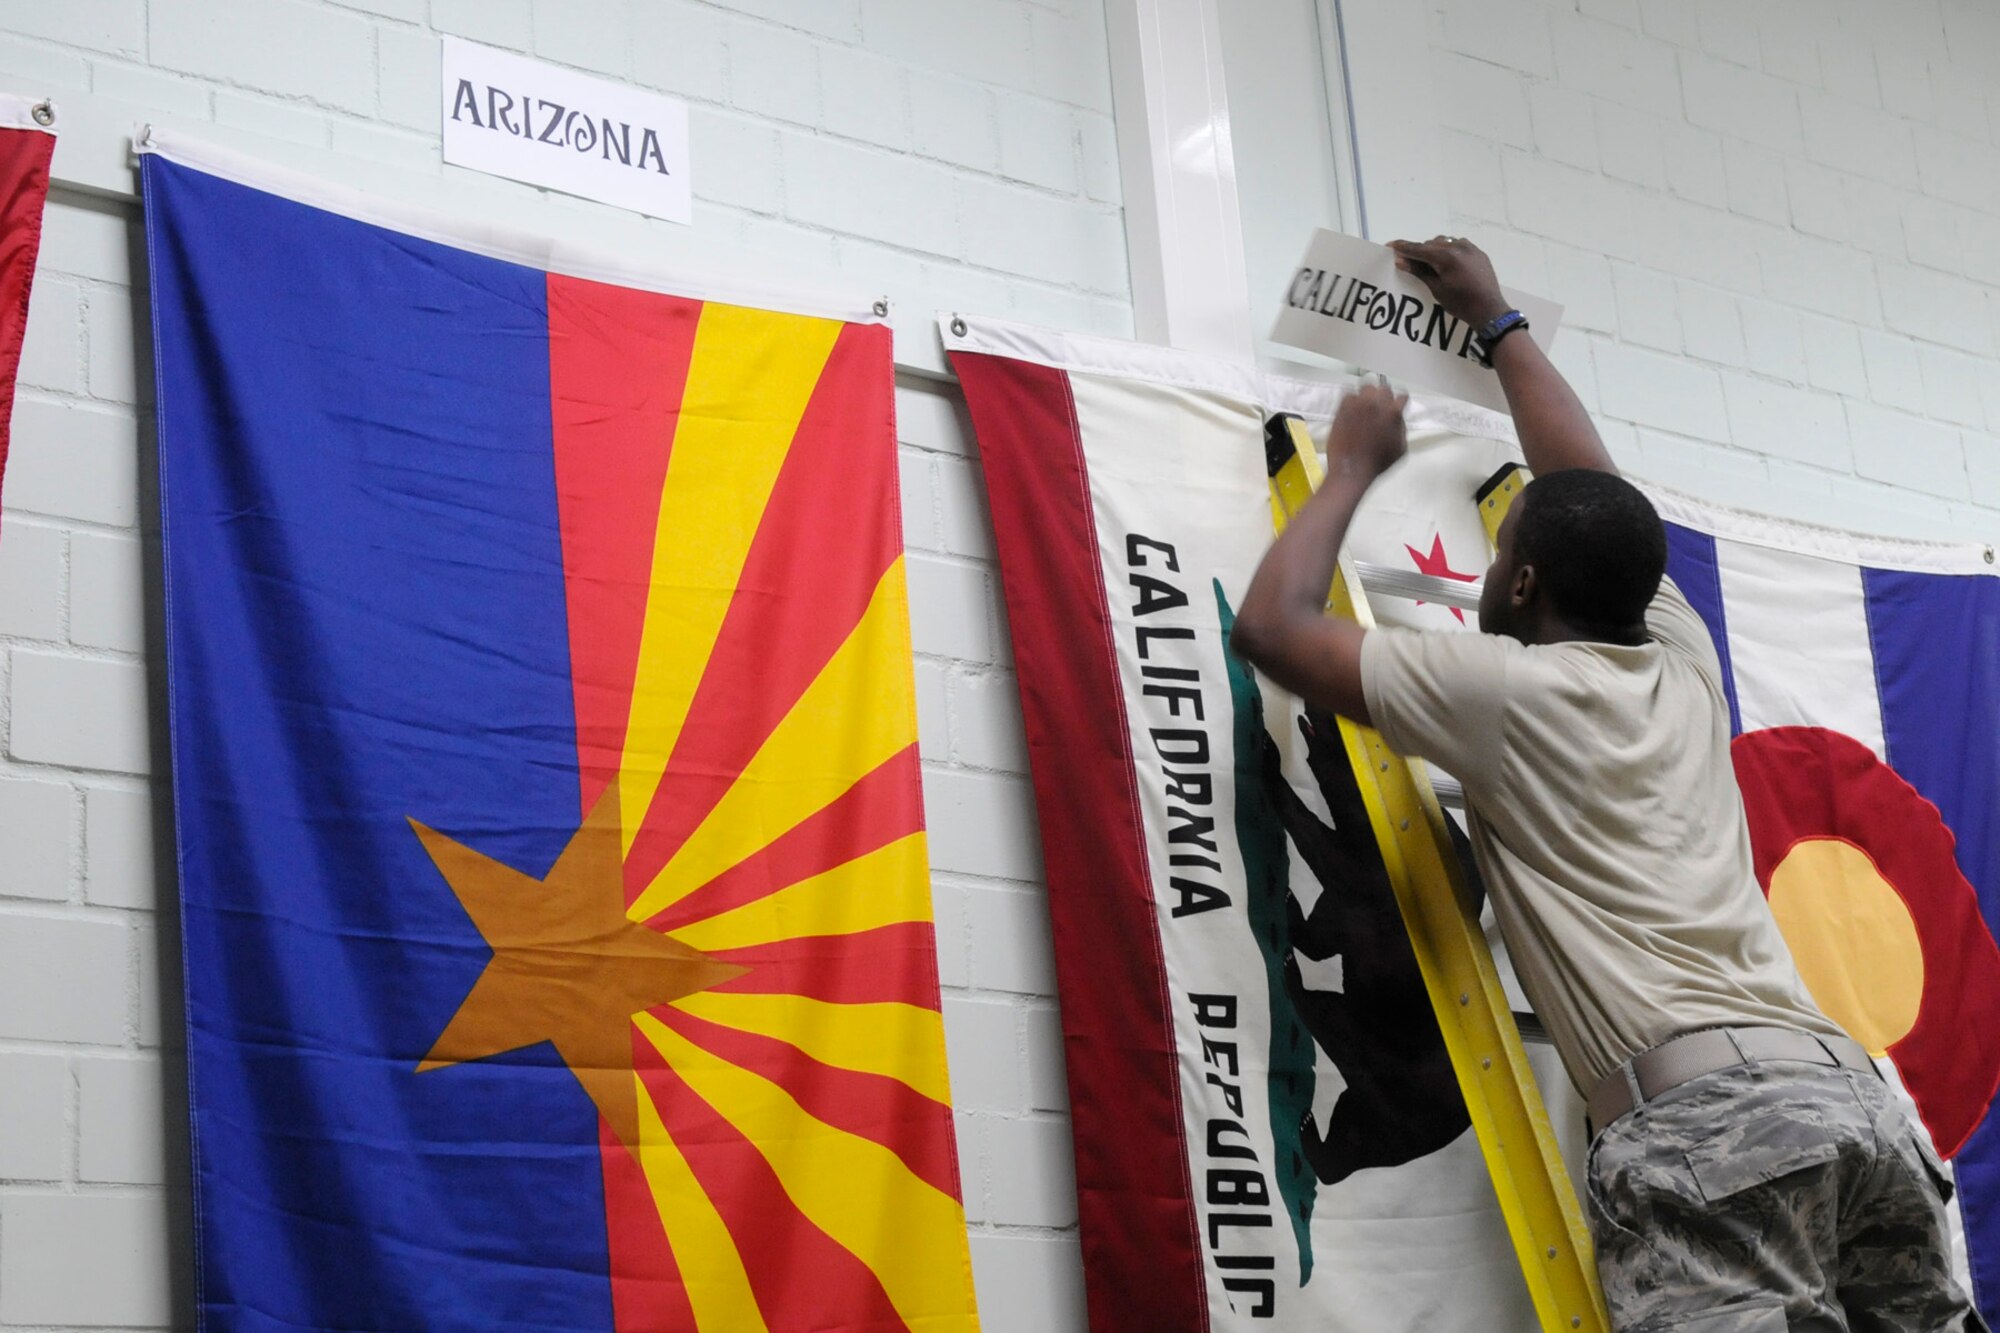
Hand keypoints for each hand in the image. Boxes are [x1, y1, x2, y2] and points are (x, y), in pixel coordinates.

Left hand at [1327, 379, 1406, 478]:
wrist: (1351, 469)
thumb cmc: (1377, 464)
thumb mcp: (1400, 449)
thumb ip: (1401, 429)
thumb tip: (1399, 418)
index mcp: (1394, 413)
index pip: (1402, 396)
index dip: (1398, 402)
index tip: (1394, 407)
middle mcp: (1377, 404)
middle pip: (1383, 388)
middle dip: (1382, 397)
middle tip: (1377, 407)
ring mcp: (1358, 404)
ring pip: (1366, 387)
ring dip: (1366, 396)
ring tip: (1363, 407)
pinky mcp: (1342, 408)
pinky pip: (1348, 395)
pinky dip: (1350, 401)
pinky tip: (1351, 411)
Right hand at [1387, 236, 1509, 327]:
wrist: (1489, 310)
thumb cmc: (1460, 303)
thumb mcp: (1437, 288)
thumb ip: (1419, 271)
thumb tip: (1400, 260)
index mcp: (1446, 256)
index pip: (1420, 248)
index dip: (1404, 247)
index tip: (1390, 244)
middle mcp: (1458, 246)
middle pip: (1431, 244)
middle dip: (1420, 251)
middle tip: (1410, 261)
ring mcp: (1470, 247)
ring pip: (1445, 242)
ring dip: (1434, 249)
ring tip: (1430, 263)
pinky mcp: (1478, 252)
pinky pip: (1458, 245)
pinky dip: (1449, 250)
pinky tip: (1448, 262)